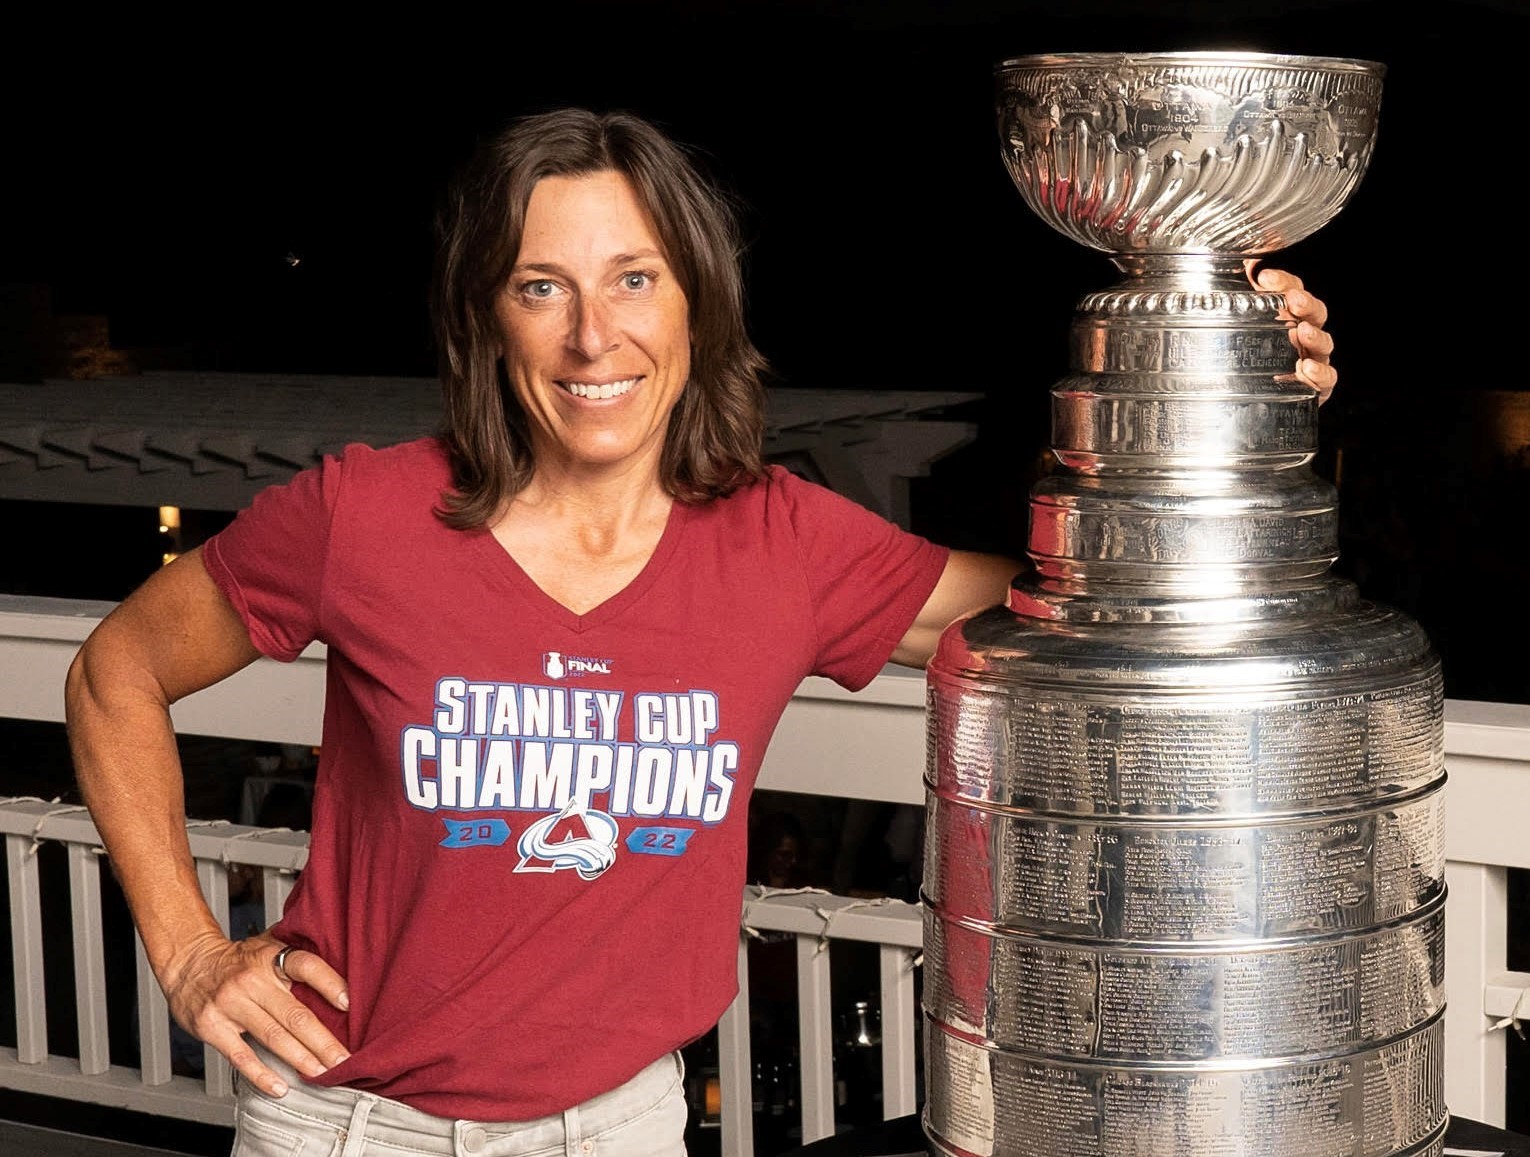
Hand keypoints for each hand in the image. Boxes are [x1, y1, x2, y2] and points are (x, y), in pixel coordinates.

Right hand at [160, 931, 350, 1096]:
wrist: (188, 962)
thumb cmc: (237, 960)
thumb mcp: (267, 946)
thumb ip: (296, 957)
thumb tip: (342, 969)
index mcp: (270, 957)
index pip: (306, 966)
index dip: (329, 984)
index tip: (349, 1004)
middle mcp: (252, 980)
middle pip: (294, 1013)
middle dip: (323, 1040)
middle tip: (344, 1059)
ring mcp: (231, 1004)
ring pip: (273, 1036)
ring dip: (300, 1058)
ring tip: (322, 1073)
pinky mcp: (213, 1027)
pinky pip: (241, 1056)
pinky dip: (262, 1075)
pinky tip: (280, 1087)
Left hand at [1246, 261, 1337, 403]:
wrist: (1258, 401)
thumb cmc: (1254, 359)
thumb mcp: (1240, 326)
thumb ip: (1240, 296)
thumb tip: (1239, 264)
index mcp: (1288, 315)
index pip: (1293, 290)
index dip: (1283, 282)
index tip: (1264, 276)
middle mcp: (1304, 334)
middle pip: (1314, 312)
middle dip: (1305, 304)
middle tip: (1293, 299)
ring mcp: (1313, 359)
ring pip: (1324, 342)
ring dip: (1315, 335)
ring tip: (1302, 331)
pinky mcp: (1315, 387)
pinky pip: (1326, 378)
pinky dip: (1320, 373)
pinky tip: (1307, 368)